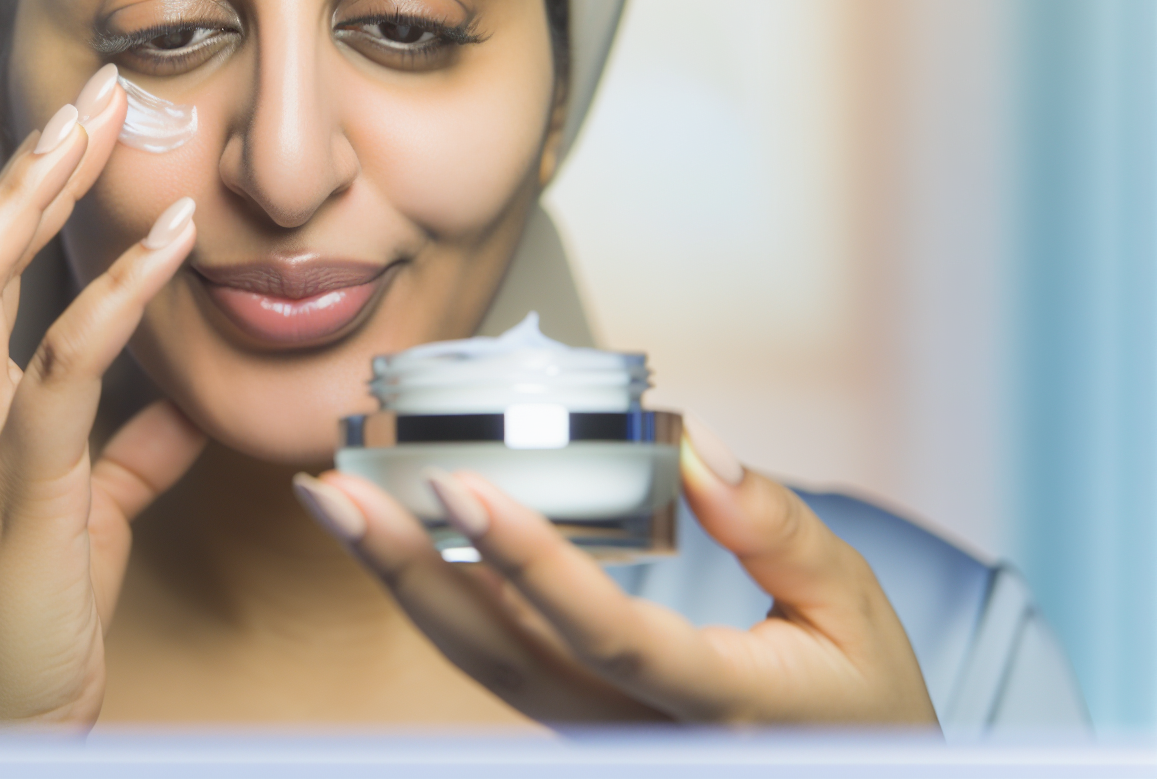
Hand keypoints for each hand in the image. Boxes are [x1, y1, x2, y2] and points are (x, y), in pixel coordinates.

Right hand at [0, 66, 206, 725]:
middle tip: (76, 87)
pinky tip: (172, 242)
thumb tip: (177, 395)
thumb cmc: (25, 614)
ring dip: (30, 199)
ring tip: (92, 123)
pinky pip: (65, 371)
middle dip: (3, 164)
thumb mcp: (82, 508)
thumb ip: (124, 442)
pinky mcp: (22, 485)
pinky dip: (115, 298)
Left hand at [296, 420, 938, 726]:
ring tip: (333, 504)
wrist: (850, 773)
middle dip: (405, 572)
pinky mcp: (576, 720)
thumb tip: (695, 442)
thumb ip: (777, 527)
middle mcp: (636, 733)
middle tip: (330, 492)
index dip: (527, 564)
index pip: (607, 635)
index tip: (456, 490)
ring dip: (400, 581)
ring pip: (481, 663)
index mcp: (719, 705)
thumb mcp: (854, 606)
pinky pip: (493, 660)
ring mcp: (597, 735)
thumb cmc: (858, 697)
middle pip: (501, 658)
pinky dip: (435, 596)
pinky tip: (389, 538)